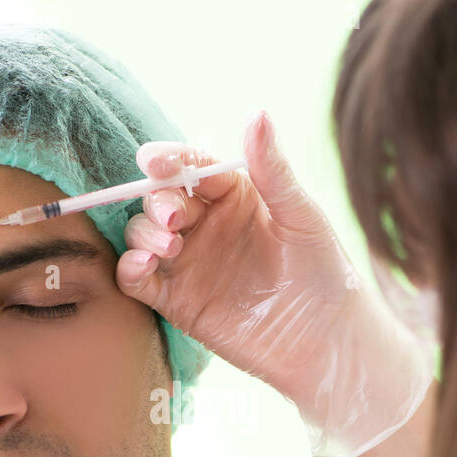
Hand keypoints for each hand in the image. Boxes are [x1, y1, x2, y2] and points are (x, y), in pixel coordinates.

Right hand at [117, 111, 435, 456]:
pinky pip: (138, 280)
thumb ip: (273, 171)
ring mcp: (189, 262)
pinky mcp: (177, 301)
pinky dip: (129, 269)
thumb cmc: (324, 274)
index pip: (192, 167)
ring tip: (169, 246)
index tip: (154, 161)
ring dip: (144, 233)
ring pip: (143, 234)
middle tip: (174, 217)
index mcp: (236, 194)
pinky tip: (141, 266)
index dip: (170, 160)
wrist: (327, 343)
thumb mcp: (302, 217)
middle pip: (161, 199)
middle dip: (158, 201)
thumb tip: (256, 113)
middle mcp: (206, 224)